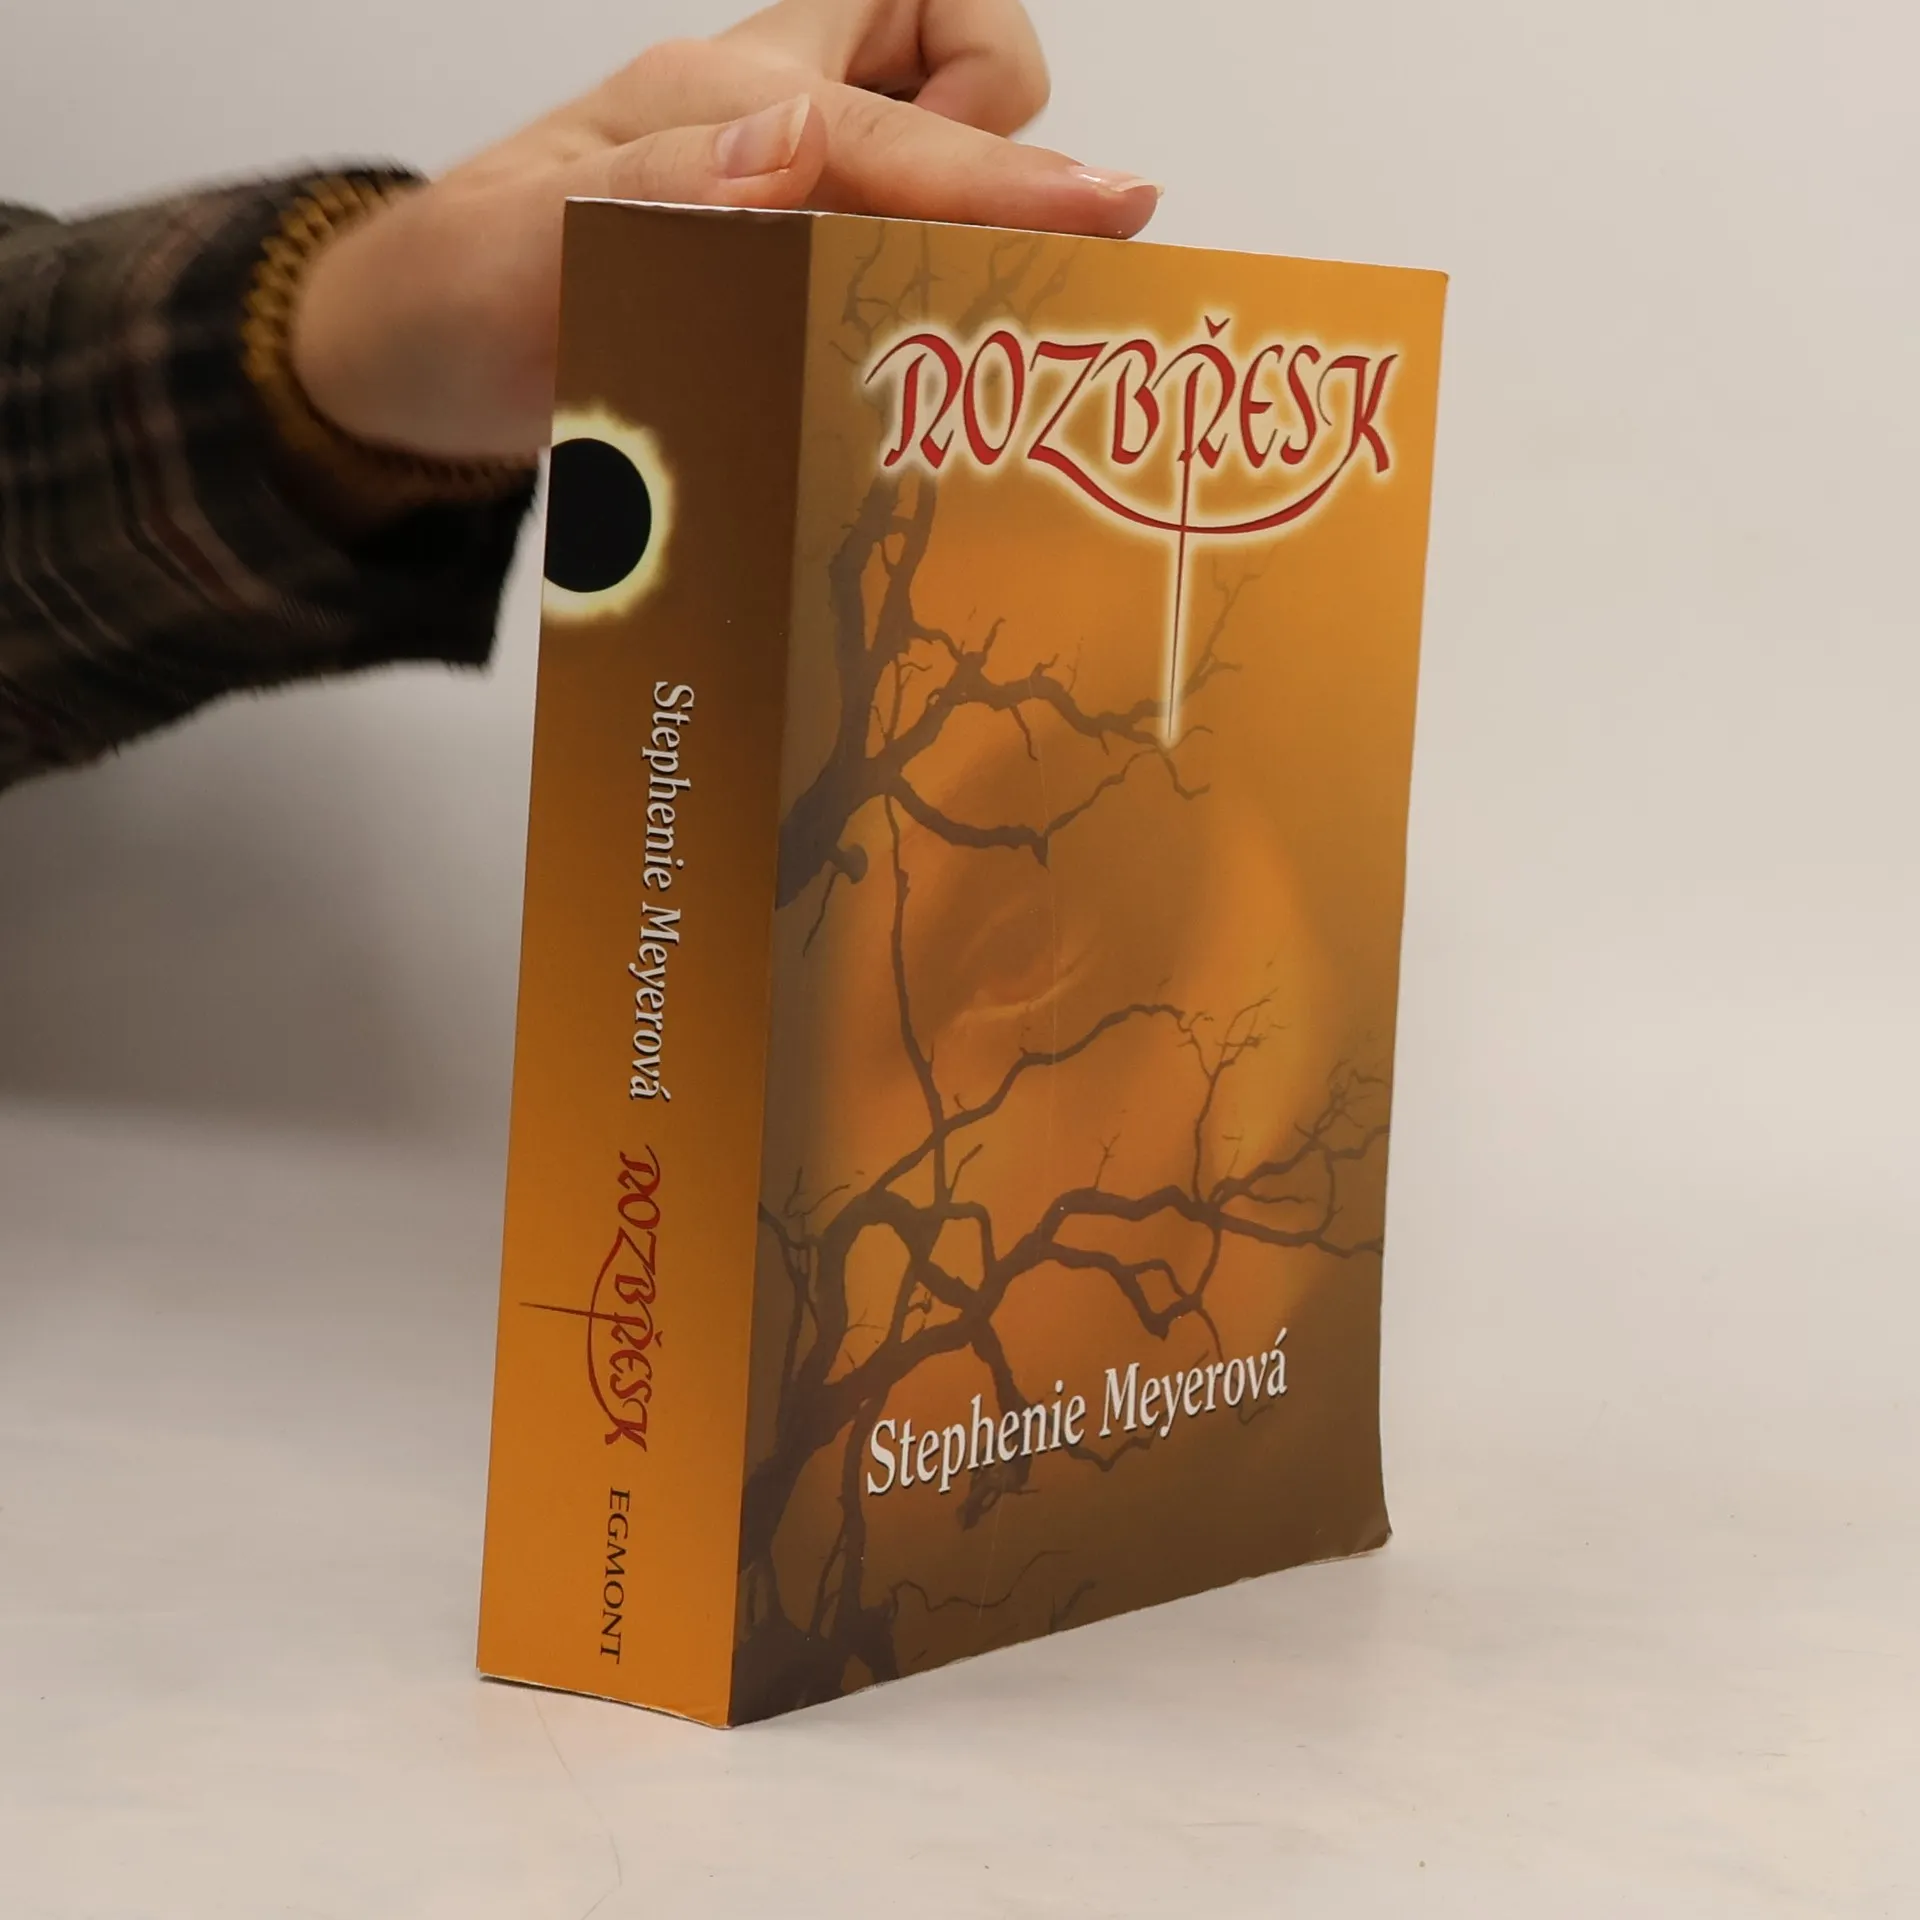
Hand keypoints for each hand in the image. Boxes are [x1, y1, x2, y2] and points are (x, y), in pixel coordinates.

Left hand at [291, 0, 1159, 464]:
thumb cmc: (456, 293)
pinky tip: (898, 332)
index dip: (1009, 169)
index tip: (1119, 210)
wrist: (411, 349)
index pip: (895, 126)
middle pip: (954, 59)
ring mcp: (781, 173)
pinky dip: (932, 248)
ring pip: (941, 124)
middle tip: (950, 270)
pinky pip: (898, 207)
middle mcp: (769, 117)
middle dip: (995, 141)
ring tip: (899, 302)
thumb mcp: (520, 246)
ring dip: (964, 195)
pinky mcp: (780, 232)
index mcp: (719, 105)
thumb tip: (799, 145)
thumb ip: (659, 189)